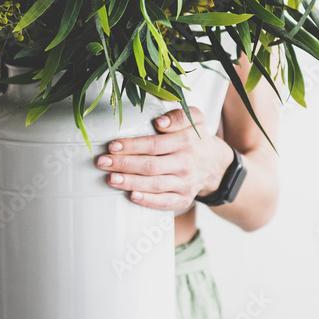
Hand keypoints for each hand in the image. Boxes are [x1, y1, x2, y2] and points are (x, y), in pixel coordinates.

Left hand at [96, 105, 234, 210]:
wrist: (216, 163)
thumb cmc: (197, 138)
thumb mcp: (196, 118)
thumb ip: (179, 115)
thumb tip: (160, 122)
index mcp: (186, 142)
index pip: (154, 144)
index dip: (131, 146)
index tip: (112, 146)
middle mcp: (186, 163)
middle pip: (151, 165)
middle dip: (124, 164)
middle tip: (102, 162)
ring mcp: (185, 183)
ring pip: (155, 185)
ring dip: (131, 182)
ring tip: (110, 179)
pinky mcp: (184, 198)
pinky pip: (166, 202)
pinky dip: (149, 201)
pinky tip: (133, 196)